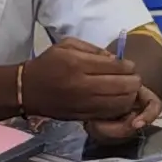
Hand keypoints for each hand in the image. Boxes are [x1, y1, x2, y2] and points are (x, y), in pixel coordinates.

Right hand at [17, 39, 155, 125]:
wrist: (28, 90)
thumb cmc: (48, 64)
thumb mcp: (67, 45)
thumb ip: (93, 49)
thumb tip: (116, 60)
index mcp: (78, 64)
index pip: (115, 67)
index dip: (128, 66)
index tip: (130, 66)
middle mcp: (83, 85)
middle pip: (122, 86)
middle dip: (134, 81)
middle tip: (133, 77)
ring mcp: (84, 103)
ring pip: (120, 103)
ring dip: (129, 96)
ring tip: (128, 89)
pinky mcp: (84, 116)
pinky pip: (110, 114)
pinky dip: (119, 107)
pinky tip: (118, 100)